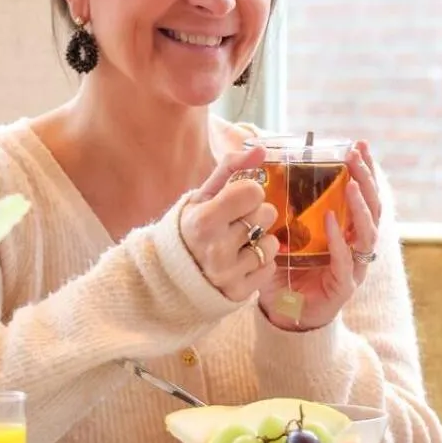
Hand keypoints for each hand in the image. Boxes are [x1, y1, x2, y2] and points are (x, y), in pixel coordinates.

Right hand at [180, 146, 278, 301]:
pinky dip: (259, 263)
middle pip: (266, 215)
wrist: (170, 276)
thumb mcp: (201, 196)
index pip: (252, 191)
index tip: (236, 199)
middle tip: (235, 222)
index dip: (248, 192)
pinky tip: (240, 261)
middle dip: (255, 215)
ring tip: (238, 243)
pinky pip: (270, 267)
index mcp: (203, 221)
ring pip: (271, 243)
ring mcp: (227, 274)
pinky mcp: (238, 293)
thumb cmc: (189, 229)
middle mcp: (216, 249)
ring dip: (260, 240)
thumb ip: (230, 169)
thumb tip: (260, 148)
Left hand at [259, 141, 382, 331]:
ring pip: (368, 233)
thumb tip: (262, 171)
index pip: (362, 195)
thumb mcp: (282, 232)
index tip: (358, 145)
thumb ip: (280, 208)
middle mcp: (356, 246)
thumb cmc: (285, 270)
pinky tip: (330, 220)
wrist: (283, 313)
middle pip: (372, 208)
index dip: (364, 170)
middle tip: (357, 155)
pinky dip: (339, 240)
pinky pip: (345, 261)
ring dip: (360, 206)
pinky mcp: (343, 287)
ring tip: (352, 184)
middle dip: (367, 180)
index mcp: (346, 230)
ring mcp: (353, 267)